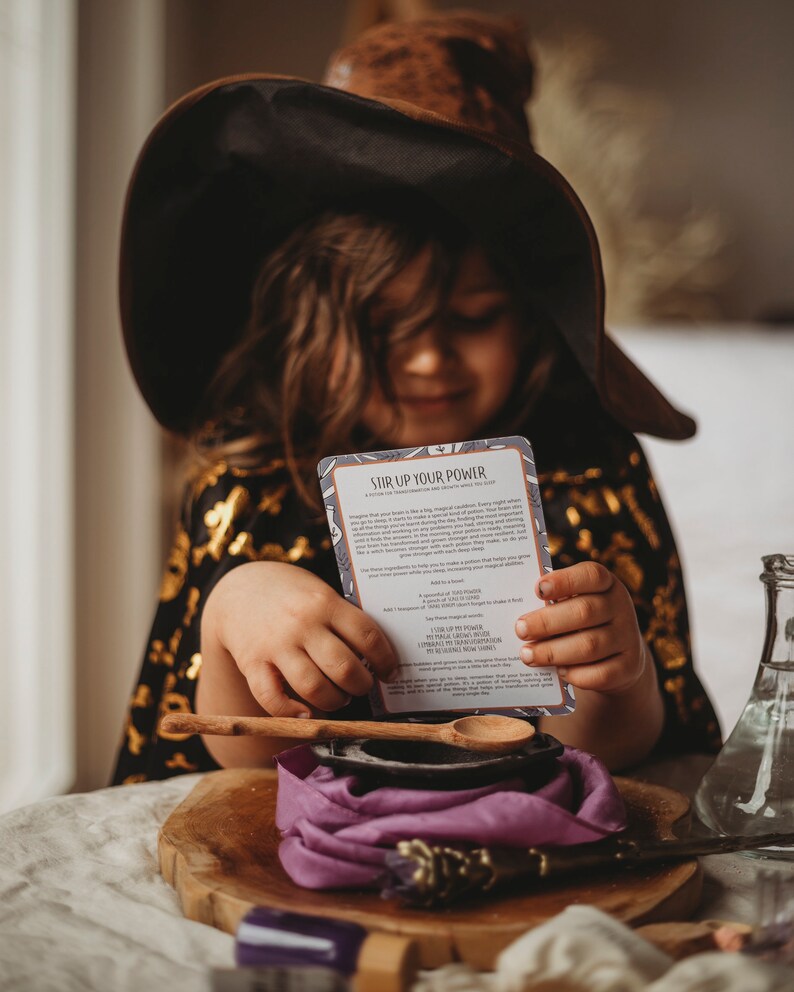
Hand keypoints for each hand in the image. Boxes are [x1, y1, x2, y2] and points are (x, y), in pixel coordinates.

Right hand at [200, 561, 397, 717]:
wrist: (240, 589)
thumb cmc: (292, 595)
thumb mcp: (321, 593)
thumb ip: (344, 620)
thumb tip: (377, 657)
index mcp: (325, 603)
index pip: (367, 636)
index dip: (386, 660)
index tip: (390, 672)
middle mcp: (302, 624)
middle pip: (344, 667)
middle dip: (361, 685)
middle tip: (362, 686)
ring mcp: (276, 645)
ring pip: (313, 687)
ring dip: (334, 701)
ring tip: (338, 697)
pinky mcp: (252, 663)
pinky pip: (272, 697)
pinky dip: (292, 713)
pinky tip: (306, 714)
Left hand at [514, 562, 646, 695]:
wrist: (619, 656)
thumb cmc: (582, 622)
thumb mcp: (574, 605)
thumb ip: (553, 604)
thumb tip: (518, 614)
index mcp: (606, 584)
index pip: (591, 575)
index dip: (564, 581)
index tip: (537, 589)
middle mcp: (621, 607)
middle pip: (585, 612)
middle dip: (547, 622)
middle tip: (520, 630)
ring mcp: (628, 638)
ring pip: (589, 645)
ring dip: (553, 652)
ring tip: (527, 654)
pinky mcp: (629, 667)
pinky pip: (600, 674)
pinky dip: (575, 674)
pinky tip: (558, 671)